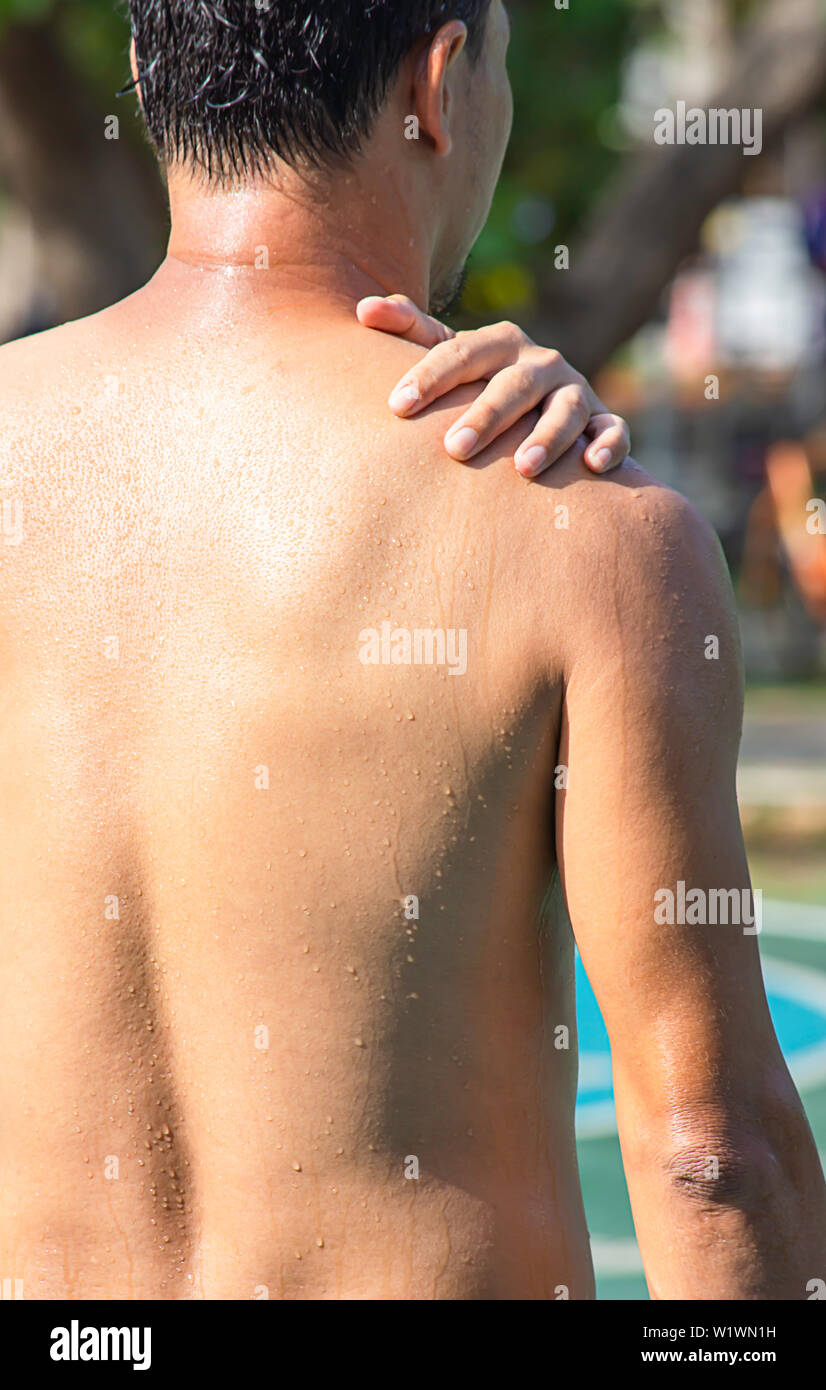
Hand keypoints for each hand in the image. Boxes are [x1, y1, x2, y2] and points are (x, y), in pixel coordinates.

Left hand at [357, 294, 629, 477]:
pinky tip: (592, 466)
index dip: (429, 377)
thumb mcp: (446, 354)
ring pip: (566, 409)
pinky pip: (613, 430)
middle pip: (513, 386)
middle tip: (453, 449)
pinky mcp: (600, 421)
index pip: (460, 353)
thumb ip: (409, 329)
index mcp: (498, 343)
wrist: (534, 402)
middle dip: (486, 416)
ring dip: (547, 436)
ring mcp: (574, 391)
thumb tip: (363, 310)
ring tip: (522, 469)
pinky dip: (609, 444)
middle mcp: (540, 362)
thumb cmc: (476, 383)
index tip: (396, 407)